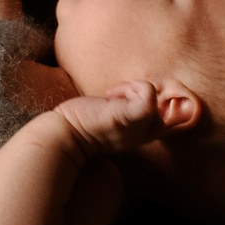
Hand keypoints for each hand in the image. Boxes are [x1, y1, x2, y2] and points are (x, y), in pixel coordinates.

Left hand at [55, 79, 171, 153]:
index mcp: (137, 137)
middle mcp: (141, 136)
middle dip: (141, 98)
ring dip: (134, 90)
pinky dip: (133, 87)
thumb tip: (118, 94)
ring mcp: (138, 128)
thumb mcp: (107, 120)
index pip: (163, 124)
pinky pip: (149, 94)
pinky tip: (112, 95)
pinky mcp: (131, 117)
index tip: (122, 102)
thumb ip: (121, 111)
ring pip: (157, 102)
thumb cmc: (79, 124)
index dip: (151, 107)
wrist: (62, 135)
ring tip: (112, 96)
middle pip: (162, 113)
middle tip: (115, 98)